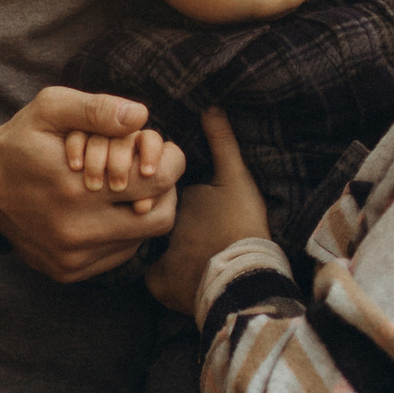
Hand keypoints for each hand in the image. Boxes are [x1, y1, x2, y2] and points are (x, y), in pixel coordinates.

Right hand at [0, 87, 183, 282]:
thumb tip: (140, 115)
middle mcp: (75, 231)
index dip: (170, 164)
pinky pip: (119, 255)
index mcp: (74, 188)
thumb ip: (96, 109)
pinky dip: (124, 232)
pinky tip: (109, 211)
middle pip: (158, 218)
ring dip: (144, 212)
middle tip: (154, 173)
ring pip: (142, 239)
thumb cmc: (20, 143)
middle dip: (164, 192)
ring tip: (130, 189)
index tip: (163, 154)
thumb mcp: (49, 109)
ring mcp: (72, 257)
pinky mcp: (68, 271)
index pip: (156, 183)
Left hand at [148, 109, 272, 316]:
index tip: (196, 206)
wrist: (243, 276)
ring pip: (151, 250)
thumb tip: (211, 107)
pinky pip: (156, 280)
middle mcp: (154, 226)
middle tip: (193, 230)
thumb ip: (222, 143)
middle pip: (149, 220)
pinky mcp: (160, 286)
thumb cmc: (240, 223)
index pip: (155, 191)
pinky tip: (184, 280)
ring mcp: (155, 255)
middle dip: (157, 221)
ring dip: (165, 252)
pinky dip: (167, 281)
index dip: (168, 195)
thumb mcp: (236, 179)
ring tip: (189, 255)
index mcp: (171, 197)